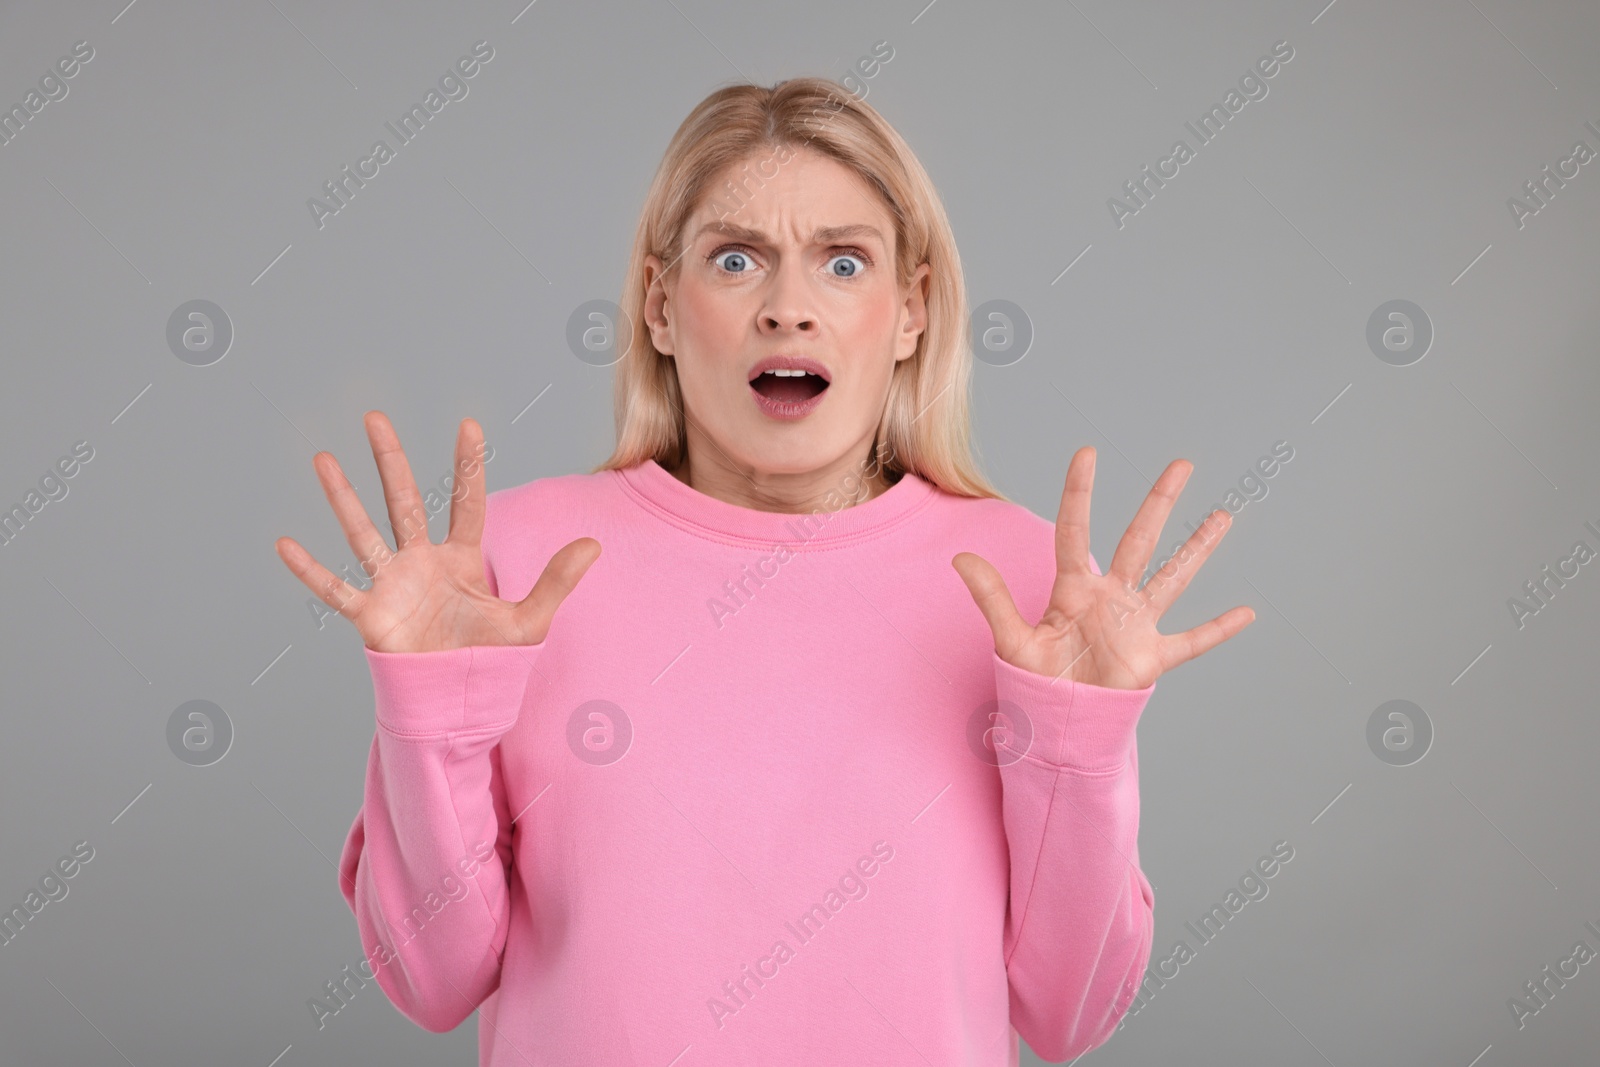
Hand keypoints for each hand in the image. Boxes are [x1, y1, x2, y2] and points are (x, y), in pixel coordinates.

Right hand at [275, 411, 600, 653]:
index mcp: (461, 559)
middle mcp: (422, 563)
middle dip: (390, 460)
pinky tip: (285, 544)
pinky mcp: (372, 616)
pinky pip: (336, 590)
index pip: (465, 503)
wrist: (456, 702)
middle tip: (376, 417)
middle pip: (404, 500)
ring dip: (343, 498)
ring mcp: (393, 586)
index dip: (468, 467)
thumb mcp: (530, 620)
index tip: (469, 425)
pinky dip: (311, 571)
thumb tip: (594, 544)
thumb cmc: (488, 662)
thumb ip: (556, 580)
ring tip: (322, 460)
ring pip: (364, 532)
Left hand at [952, 446, 1252, 689]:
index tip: (1087, 453)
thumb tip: (960, 557)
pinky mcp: (1152, 659)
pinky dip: (1218, 630)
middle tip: (1182, 464)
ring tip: (1222, 515)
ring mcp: (1135, 625)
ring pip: (1173, 577)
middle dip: (1160, 502)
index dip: (1079, 493)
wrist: (1056, 724)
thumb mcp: (1011, 638)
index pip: (1075, 530)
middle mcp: (1110, 597)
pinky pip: (1191, 642)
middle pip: (1139, 540)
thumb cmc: (1034, 680)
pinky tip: (1247, 613)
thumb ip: (991, 597)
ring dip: (1197, 549)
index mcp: (1074, 589)